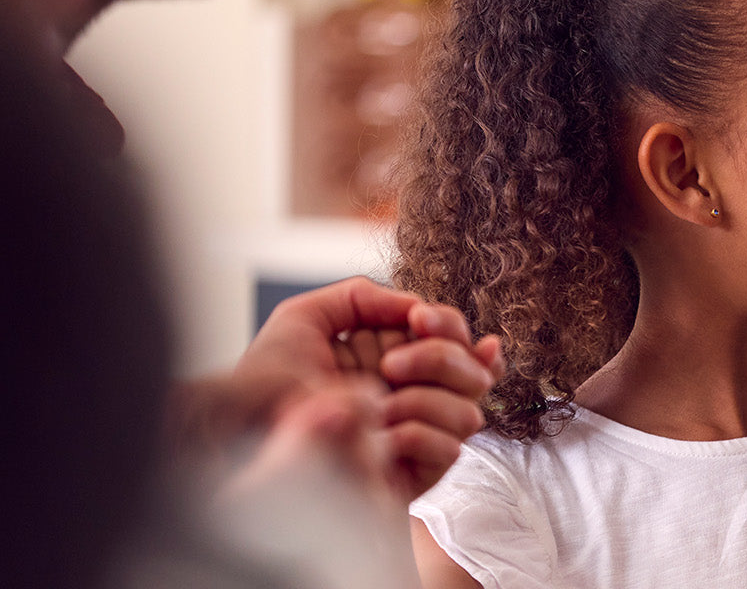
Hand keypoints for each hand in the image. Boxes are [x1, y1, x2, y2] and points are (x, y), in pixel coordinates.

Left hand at [214, 277, 501, 501]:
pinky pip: (450, 450)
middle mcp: (416, 392)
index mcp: (397, 354)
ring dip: (428, 400)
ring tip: (380, 405)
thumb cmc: (268, 383)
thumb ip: (360, 298)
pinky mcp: (417, 470)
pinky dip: (418, 437)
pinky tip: (382, 437)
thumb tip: (418, 307)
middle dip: (440, 358)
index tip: (419, 319)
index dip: (449, 325)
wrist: (248, 442)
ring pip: (470, 412)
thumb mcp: (303, 320)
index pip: (454, 336)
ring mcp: (420, 431)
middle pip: (477, 370)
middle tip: (390, 365)